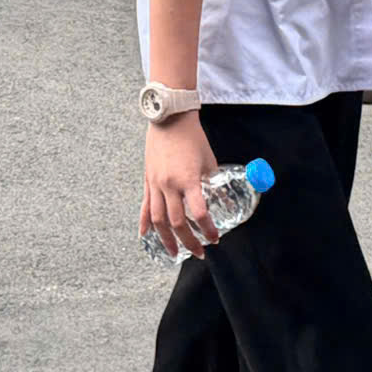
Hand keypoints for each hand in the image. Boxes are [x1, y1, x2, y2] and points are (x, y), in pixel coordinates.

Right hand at [141, 114, 221, 258]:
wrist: (170, 118)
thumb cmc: (192, 137)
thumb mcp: (209, 161)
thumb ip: (215, 184)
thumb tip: (226, 202)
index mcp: (188, 179)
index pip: (199, 212)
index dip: (208, 229)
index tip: (215, 237)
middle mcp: (169, 184)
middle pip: (177, 222)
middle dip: (189, 241)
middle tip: (199, 252)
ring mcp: (155, 183)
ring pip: (159, 220)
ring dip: (167, 239)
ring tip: (174, 253)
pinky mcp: (147, 180)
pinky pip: (144, 207)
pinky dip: (144, 224)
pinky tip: (146, 236)